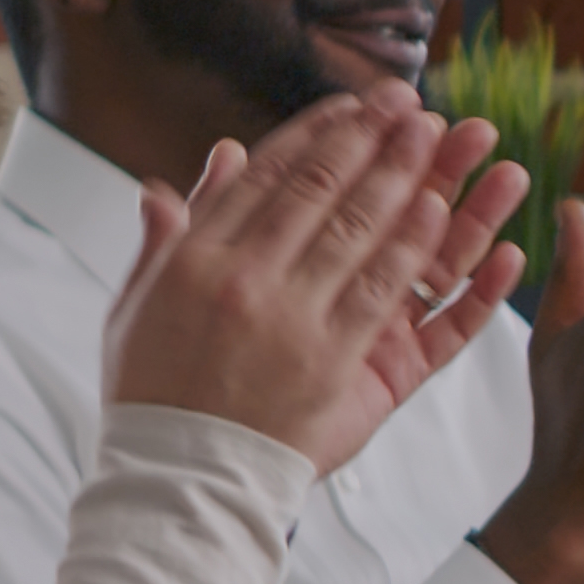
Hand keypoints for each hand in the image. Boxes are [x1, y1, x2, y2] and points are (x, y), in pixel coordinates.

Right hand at [103, 97, 524, 474]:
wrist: (178, 478)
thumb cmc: (155, 394)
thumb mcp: (137, 310)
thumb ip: (165, 241)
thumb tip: (176, 180)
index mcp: (197, 258)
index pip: (268, 178)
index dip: (317, 135)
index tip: (352, 105)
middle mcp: (247, 279)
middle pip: (324, 192)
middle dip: (372, 141)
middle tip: (411, 105)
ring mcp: (296, 320)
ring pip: (364, 233)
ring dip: (408, 179)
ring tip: (444, 139)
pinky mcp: (338, 362)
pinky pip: (390, 294)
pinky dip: (420, 250)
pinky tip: (446, 214)